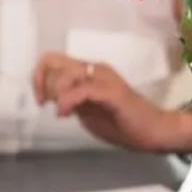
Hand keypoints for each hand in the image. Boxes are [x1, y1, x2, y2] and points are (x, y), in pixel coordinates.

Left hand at [33, 52, 191, 152]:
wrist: (152, 131)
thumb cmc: (123, 123)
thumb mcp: (88, 111)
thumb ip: (72, 100)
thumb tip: (50, 96)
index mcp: (90, 71)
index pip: (53, 60)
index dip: (38, 77)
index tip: (40, 100)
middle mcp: (96, 68)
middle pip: (54, 61)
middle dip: (43, 85)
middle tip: (50, 106)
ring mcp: (104, 78)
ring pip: (66, 73)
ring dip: (57, 94)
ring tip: (63, 112)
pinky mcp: (111, 91)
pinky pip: (81, 89)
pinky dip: (67, 102)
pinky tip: (66, 115)